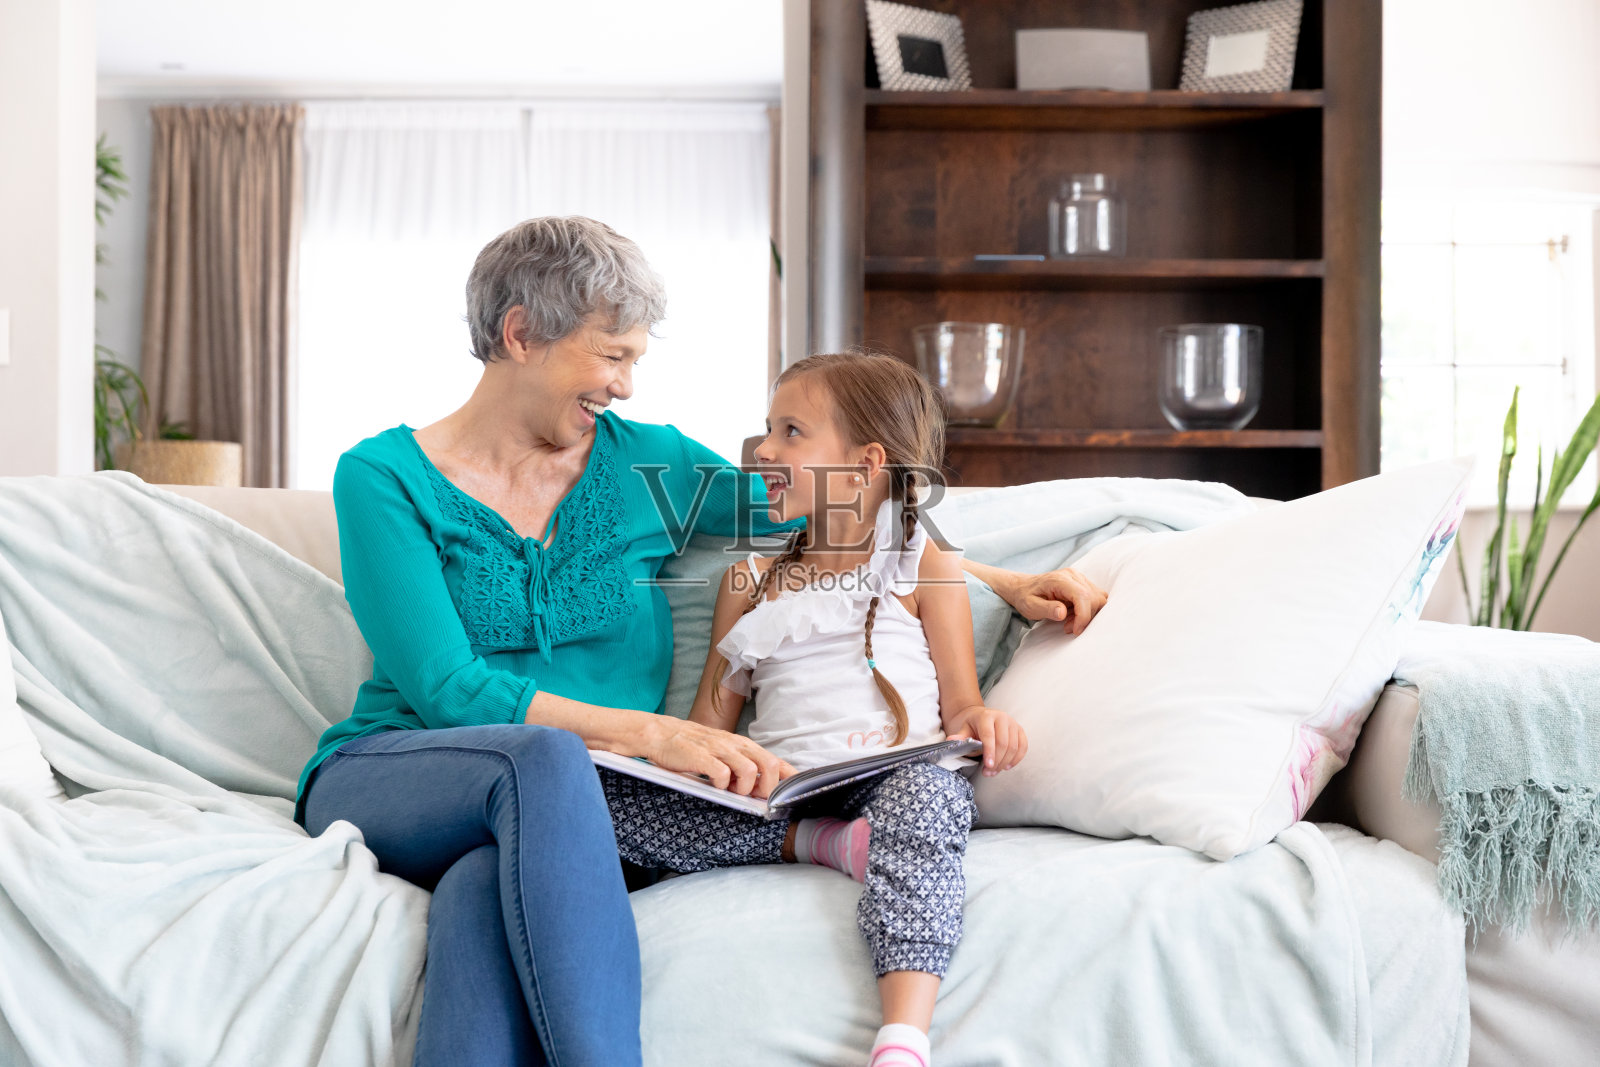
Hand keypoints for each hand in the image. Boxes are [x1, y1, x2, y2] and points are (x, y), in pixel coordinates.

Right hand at [643, 717, 796, 798]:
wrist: (661, 733)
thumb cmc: (693, 747)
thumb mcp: (724, 752)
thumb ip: (742, 764)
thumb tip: (761, 787)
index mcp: (743, 745)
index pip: (776, 760)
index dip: (790, 778)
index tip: (795, 793)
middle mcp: (735, 745)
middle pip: (770, 765)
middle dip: (767, 787)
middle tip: (753, 796)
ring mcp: (719, 749)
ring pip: (750, 770)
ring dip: (744, 787)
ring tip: (732, 790)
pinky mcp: (701, 756)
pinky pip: (722, 773)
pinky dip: (722, 785)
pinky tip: (715, 785)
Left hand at [946, 705, 1026, 776]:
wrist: (979, 716)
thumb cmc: (970, 725)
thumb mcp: (962, 729)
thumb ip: (960, 737)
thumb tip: (952, 739)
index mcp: (986, 716)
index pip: (989, 736)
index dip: (990, 752)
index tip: (988, 766)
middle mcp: (1002, 718)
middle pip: (1004, 743)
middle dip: (997, 761)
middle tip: (988, 773)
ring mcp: (1013, 723)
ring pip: (1014, 747)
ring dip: (1005, 763)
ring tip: (994, 772)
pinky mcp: (1020, 730)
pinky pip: (1023, 746)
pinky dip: (1016, 759)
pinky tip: (1007, 766)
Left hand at [1004, 567, 1107, 635]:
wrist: (1023, 587)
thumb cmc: (1026, 597)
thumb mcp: (1030, 606)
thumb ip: (1046, 609)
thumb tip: (1062, 613)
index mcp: (1060, 580)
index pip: (1083, 596)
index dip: (1084, 616)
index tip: (1075, 630)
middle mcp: (1073, 576)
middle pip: (1095, 598)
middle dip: (1085, 617)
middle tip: (1067, 627)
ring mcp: (1079, 578)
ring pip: (1098, 598)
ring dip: (1087, 614)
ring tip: (1069, 621)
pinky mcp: (1082, 583)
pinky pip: (1095, 598)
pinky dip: (1087, 610)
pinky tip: (1072, 615)